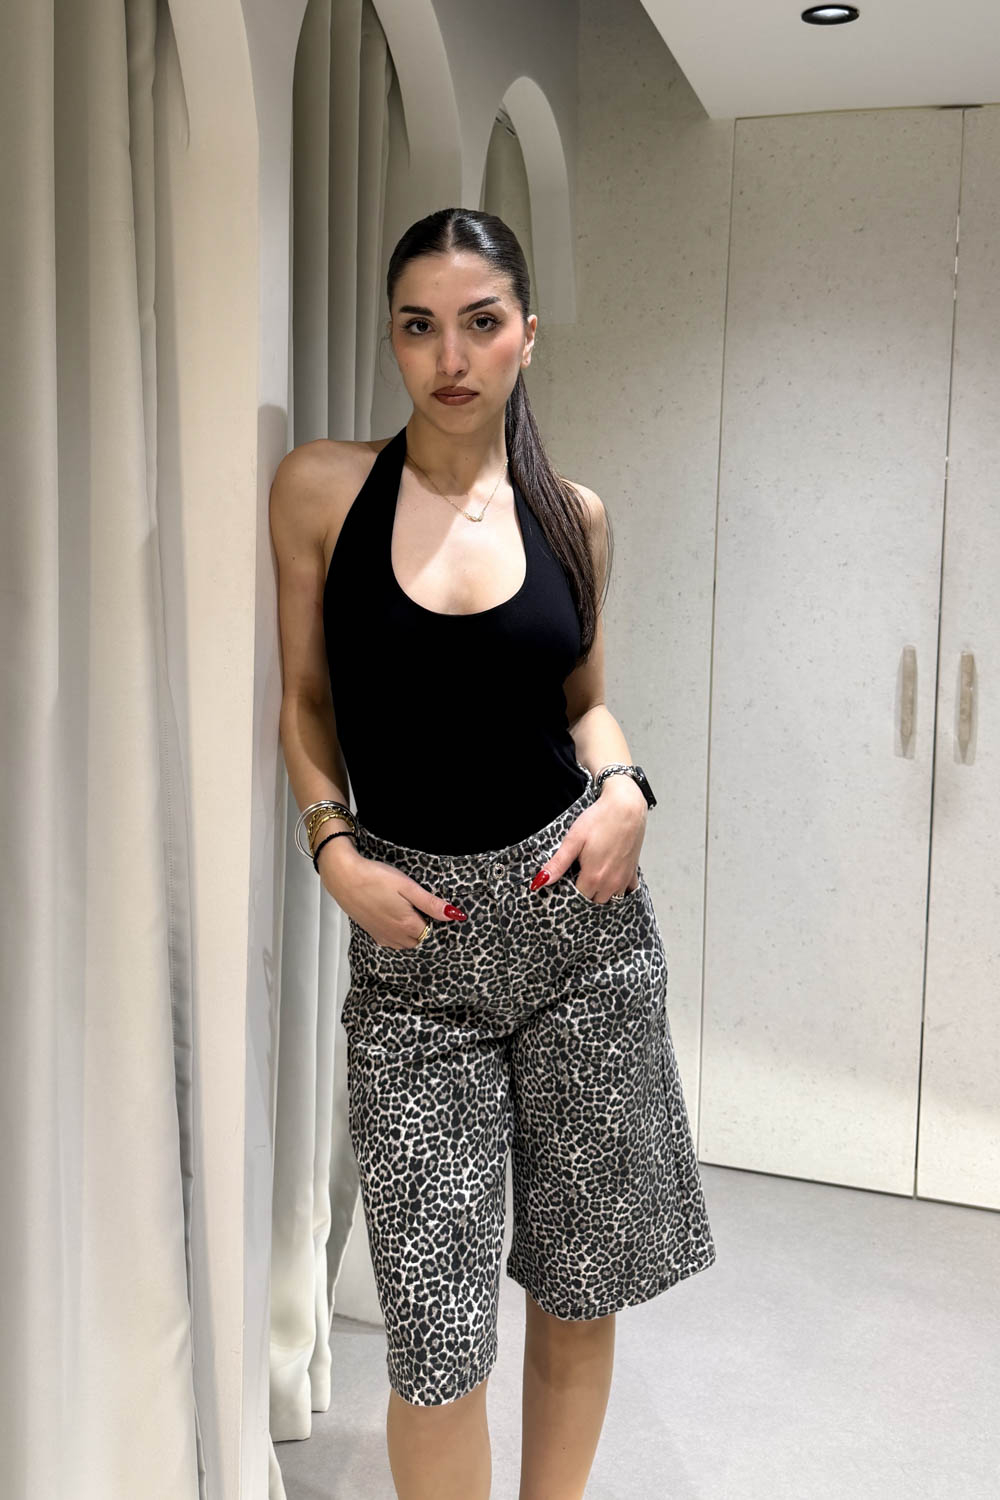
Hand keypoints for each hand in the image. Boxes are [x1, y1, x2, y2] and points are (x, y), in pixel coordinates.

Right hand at [322, 850, 466, 948]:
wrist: (344, 877)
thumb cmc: (375, 878)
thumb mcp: (408, 887)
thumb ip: (431, 903)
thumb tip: (453, 915)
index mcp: (407, 924)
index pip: (431, 931)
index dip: (434, 919)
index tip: (430, 907)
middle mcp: (394, 935)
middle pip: (418, 940)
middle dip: (423, 929)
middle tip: (419, 908)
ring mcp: (381, 935)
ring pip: (404, 944)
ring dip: (410, 934)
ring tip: (407, 912)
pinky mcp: (371, 932)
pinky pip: (390, 942)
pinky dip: (396, 935)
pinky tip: (393, 918)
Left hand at [530, 779, 645, 902]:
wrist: (626, 806)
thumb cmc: (599, 820)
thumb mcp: (573, 840)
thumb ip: (558, 864)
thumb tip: (539, 882)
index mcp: (593, 877)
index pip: (577, 898)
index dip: (569, 893)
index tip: (565, 883)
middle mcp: (611, 883)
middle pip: (594, 901)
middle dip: (584, 894)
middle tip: (577, 877)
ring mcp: (624, 878)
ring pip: (610, 898)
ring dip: (601, 893)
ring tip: (592, 877)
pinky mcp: (633, 871)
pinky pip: (626, 890)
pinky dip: (618, 889)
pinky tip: (611, 876)